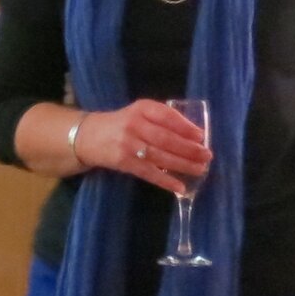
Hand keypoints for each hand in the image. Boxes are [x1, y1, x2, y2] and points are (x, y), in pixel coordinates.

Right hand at [82, 101, 210, 195]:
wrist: (87, 137)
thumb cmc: (120, 124)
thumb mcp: (139, 113)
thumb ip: (161, 119)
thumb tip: (193, 136)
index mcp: (142, 109)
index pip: (168, 117)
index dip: (186, 127)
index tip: (201, 136)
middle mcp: (134, 125)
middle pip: (167, 139)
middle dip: (189, 149)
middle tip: (207, 156)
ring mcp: (128, 145)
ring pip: (160, 156)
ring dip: (183, 165)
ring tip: (199, 169)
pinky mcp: (123, 162)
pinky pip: (148, 172)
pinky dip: (165, 180)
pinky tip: (179, 186)